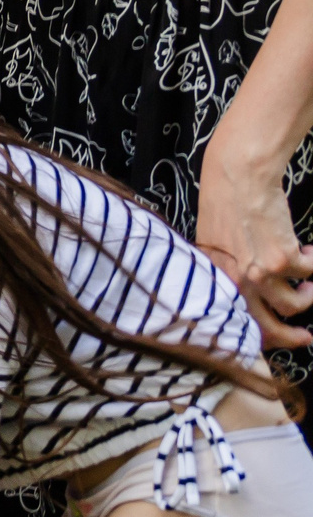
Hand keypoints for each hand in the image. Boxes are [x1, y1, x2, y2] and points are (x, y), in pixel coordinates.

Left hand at [197, 136, 312, 348]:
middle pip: (269, 327)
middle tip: (305, 336)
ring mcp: (260, 273)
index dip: (258, 337)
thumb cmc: (224, 205)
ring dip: (309, 295)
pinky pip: (310, 273)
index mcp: (216, 279)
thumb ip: (228, 272)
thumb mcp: (214, 245)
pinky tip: (310, 251)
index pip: (234, 322)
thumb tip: (246, 295)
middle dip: (292, 337)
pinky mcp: (284, 259)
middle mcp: (236, 281)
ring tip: (309, 282)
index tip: (274, 339)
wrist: (237, 177)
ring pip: (295, 304)